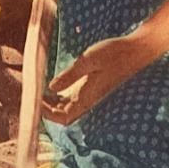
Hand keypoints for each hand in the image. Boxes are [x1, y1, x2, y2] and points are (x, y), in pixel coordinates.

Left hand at [40, 33, 161, 124]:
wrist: (135, 50)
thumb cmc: (114, 53)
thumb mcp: (89, 60)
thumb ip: (70, 75)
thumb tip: (51, 88)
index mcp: (88, 97)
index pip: (64, 117)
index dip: (48, 114)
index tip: (35, 101)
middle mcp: (89, 100)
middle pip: (64, 116)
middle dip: (47, 110)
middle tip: (32, 95)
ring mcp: (91, 94)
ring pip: (68, 108)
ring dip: (53, 103)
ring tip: (38, 91)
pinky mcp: (93, 87)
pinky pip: (73, 98)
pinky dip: (61, 96)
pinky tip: (54, 85)